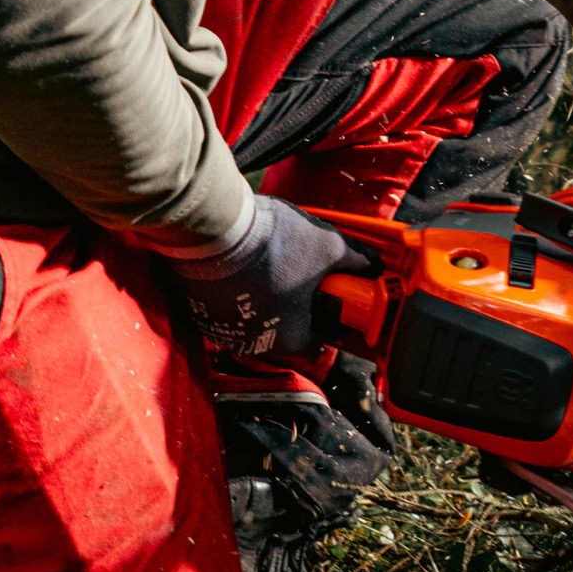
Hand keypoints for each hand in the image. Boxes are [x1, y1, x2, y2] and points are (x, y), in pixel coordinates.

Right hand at [164, 194, 370, 365]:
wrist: (214, 227)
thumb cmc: (274, 244)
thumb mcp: (327, 246)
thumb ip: (355, 260)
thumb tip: (372, 264)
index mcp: (291, 339)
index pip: (320, 338)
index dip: (330, 316)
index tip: (331, 296)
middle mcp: (255, 344)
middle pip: (286, 329)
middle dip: (296, 304)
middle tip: (300, 276)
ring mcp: (223, 329)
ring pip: (254, 317)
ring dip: (265, 298)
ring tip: (271, 265)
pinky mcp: (200, 310)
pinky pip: (225, 306)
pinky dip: (236, 291)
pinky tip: (243, 266)